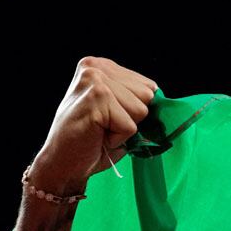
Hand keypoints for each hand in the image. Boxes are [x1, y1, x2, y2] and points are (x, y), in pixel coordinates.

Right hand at [29, 57, 158, 195]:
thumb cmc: (92, 141)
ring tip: (100, 130)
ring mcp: (95, 80)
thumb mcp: (119, 113)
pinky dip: (118, 139)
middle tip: (104, 126)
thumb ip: (138, 101)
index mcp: (102, 66)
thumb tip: (166, 105)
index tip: (110, 118)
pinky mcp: (97, 98)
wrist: (63, 163)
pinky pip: (131, 126)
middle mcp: (96, 67)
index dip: (135, 111)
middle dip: (132, 119)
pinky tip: (96, 136)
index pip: (149, 86)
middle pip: (147, 96)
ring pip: (141, 110)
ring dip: (124, 129)